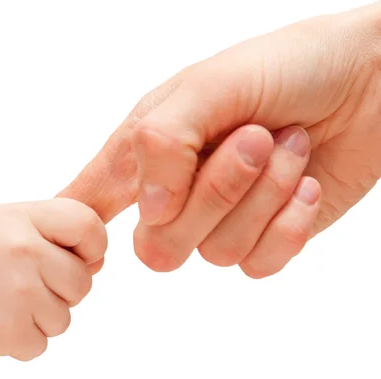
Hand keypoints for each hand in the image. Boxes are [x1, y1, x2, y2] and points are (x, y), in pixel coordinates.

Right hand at [0, 198, 106, 360]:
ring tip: (3, 301)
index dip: (92, 246)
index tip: (78, 256)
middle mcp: (25, 251)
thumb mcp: (3, 224)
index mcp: (24, 218)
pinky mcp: (11, 331)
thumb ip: (51, 233)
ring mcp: (20, 292)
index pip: (89, 226)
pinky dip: (22, 341)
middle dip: (61, 290)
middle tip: (23, 284)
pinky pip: (42, 344)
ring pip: (64, 318)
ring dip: (40, 318)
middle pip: (82, 283)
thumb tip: (99, 261)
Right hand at [59, 2, 380, 276]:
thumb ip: (163, 141)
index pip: (89, 200)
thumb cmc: (287, 66)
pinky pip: (258, 264)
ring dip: (263, 195)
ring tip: (287, 144)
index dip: (75, 229)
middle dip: (214, 193)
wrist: (370, 81)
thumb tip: (150, 208)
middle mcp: (177, 189)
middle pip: (158, 244)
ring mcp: (220, 218)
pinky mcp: (264, 239)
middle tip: (253, 140)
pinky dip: (289, 223)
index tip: (75, 242)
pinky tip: (305, 182)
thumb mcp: (211, 83)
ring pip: (215, 252)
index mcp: (147, 147)